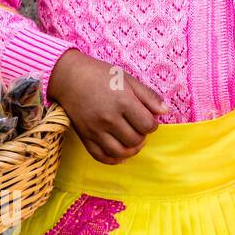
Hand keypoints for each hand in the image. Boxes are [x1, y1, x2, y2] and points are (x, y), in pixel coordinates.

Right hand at [48, 49, 167, 164]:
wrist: (69, 77)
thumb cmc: (101, 75)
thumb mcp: (128, 80)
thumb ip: (148, 97)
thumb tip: (165, 112)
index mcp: (123, 102)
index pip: (147, 126)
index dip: (152, 125)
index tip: (148, 119)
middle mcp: (109, 118)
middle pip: (135, 140)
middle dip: (142, 136)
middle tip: (139, 127)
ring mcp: (95, 129)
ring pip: (120, 152)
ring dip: (131, 150)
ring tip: (133, 141)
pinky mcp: (84, 136)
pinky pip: (100, 156)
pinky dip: (113, 159)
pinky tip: (120, 153)